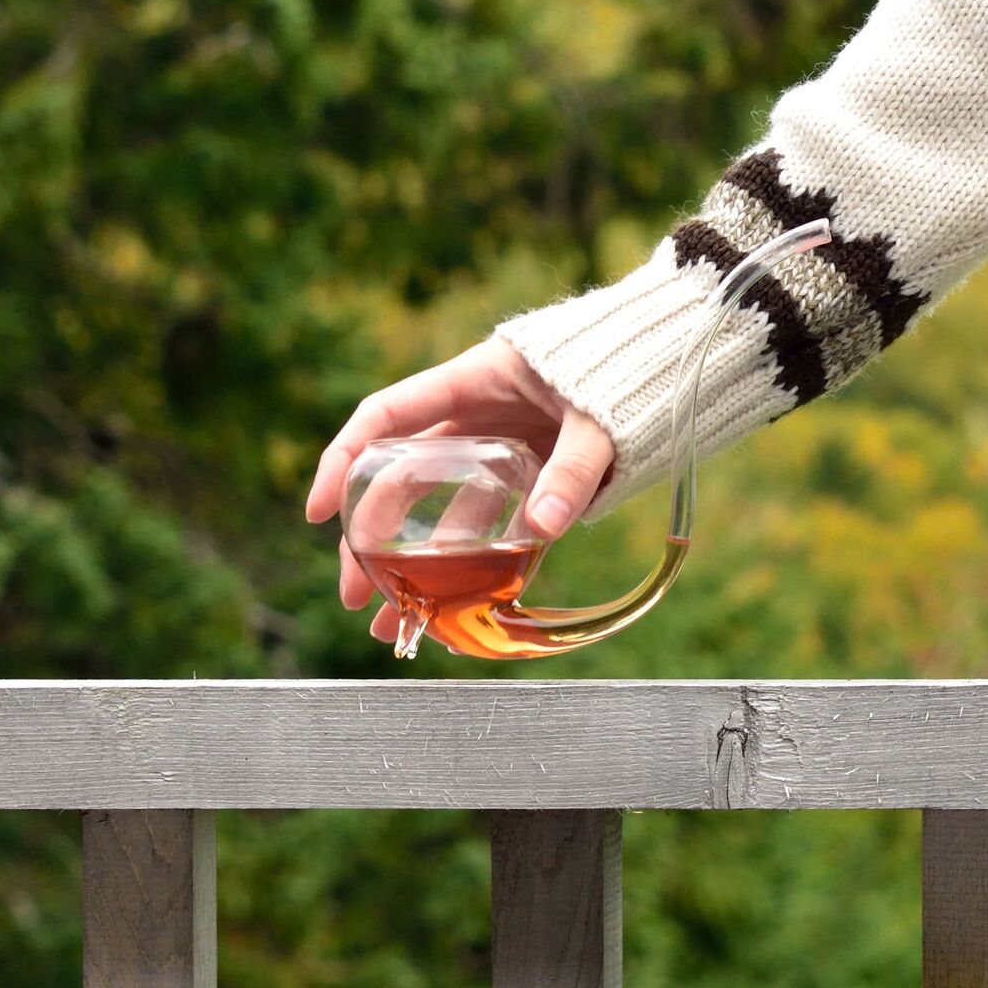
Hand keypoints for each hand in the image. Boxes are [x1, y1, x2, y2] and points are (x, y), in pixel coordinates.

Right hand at [305, 337, 616, 645]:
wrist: (671, 361)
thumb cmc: (628, 366)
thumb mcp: (599, 412)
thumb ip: (574, 466)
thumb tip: (542, 527)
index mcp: (472, 381)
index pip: (385, 417)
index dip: (344, 460)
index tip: (316, 512)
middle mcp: (476, 422)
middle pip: (400, 482)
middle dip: (369, 540)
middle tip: (355, 596)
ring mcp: (502, 459)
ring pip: (443, 519)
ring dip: (418, 572)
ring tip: (395, 625)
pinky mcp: (535, 488)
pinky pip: (495, 533)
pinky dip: (475, 572)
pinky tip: (456, 613)